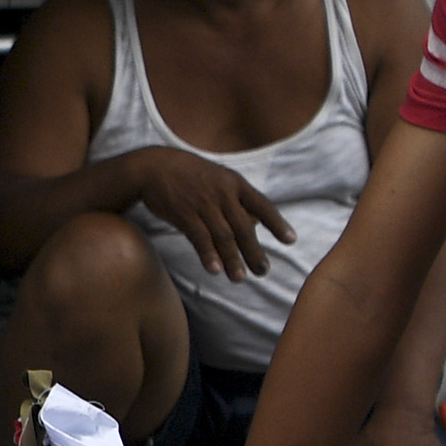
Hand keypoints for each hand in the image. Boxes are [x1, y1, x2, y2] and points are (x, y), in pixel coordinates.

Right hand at [126, 149, 296, 280]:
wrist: (154, 167)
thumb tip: (258, 222)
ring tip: (240, 278)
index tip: (291, 240)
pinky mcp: (184, 214)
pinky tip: (215, 270)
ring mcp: (203, 204)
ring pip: (223, 236)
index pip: (263, 205)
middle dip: (254, 252)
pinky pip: (200, 238)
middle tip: (263, 271)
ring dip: (233, 259)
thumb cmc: (190, 175)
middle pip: (244, 227)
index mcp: (235, 183)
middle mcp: (223, 193)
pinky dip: (208, 255)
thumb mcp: (219, 178)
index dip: (277, 224)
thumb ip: (238, 199)